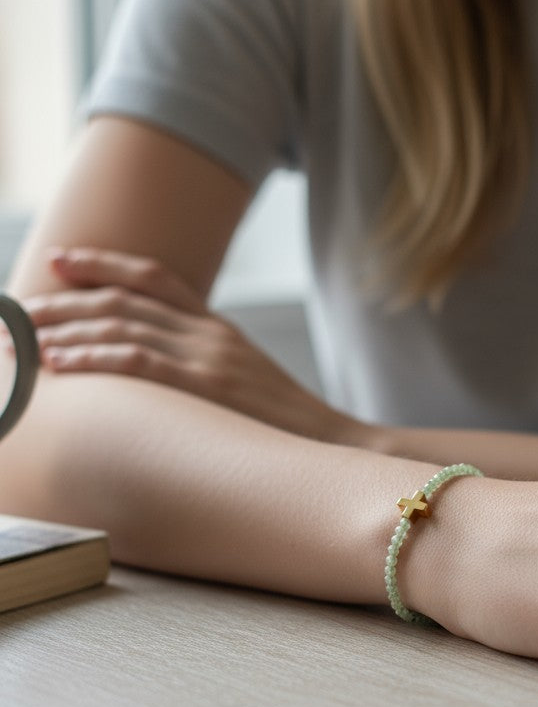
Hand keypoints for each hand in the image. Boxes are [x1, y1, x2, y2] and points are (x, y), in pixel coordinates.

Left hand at [19, 246, 369, 444]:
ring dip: (63, 330)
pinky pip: (138, 361)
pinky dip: (93, 357)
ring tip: (21, 337)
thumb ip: (205, 367)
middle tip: (15, 310)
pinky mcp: (208, 387)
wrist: (336, 446)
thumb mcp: (246, 382)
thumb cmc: (285, 428)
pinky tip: (58, 363)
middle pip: (123, 299)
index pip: (153, 277)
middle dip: (63, 301)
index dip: (102, 264)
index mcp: (217, 327)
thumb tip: (157, 374)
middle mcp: (209, 332)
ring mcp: (209, 356)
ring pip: (121, 326)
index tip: (59, 260)